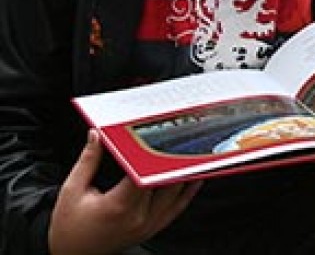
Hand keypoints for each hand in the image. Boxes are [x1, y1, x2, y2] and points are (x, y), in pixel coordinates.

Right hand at [48, 130, 201, 254]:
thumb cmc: (68, 227)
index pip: (144, 173)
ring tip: (190, 154)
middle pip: (164, 182)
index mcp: (118, 205)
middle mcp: (138, 217)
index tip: (160, 137)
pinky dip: (187, 193)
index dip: (153, 154)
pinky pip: (176, 209)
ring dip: (183, 175)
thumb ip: (88, 160)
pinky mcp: (151, 230)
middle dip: (170, 160)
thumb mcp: (72, 190)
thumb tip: (95, 136)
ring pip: (176, 195)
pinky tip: (194, 179)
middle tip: (178, 140)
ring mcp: (147, 226)